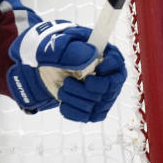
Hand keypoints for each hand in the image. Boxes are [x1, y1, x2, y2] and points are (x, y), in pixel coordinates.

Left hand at [6, 20, 125, 122]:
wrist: (46, 64)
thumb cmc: (55, 50)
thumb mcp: (57, 45)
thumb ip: (72, 49)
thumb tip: (90, 56)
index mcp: (105, 53)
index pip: (116, 64)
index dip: (104, 72)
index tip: (86, 75)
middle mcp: (110, 75)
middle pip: (107, 89)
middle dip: (83, 89)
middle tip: (67, 82)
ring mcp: (104, 93)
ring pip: (96, 105)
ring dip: (74, 99)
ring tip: (62, 89)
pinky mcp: (94, 107)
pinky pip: (89, 116)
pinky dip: (73, 111)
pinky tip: (64, 102)